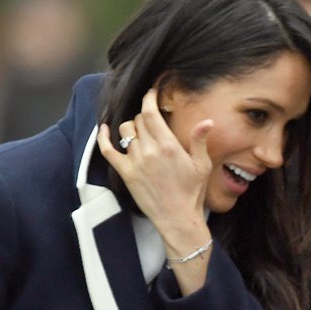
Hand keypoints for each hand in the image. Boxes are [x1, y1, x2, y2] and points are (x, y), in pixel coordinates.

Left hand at [97, 88, 213, 250]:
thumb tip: (207, 121)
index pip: (151, 112)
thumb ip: (200, 141)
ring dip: (132, 126)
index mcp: (169, 145)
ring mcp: (135, 161)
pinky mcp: (125, 173)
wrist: (177, 218)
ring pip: (126, 131)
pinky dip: (103, 138)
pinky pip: (108, 150)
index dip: (149, 98)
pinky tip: (103, 129)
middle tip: (153, 118)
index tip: (152, 91)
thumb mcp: (202, 165)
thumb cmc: (192, 192)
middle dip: (145, 114)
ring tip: (142, 131)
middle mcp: (149, 151)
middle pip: (138, 119)